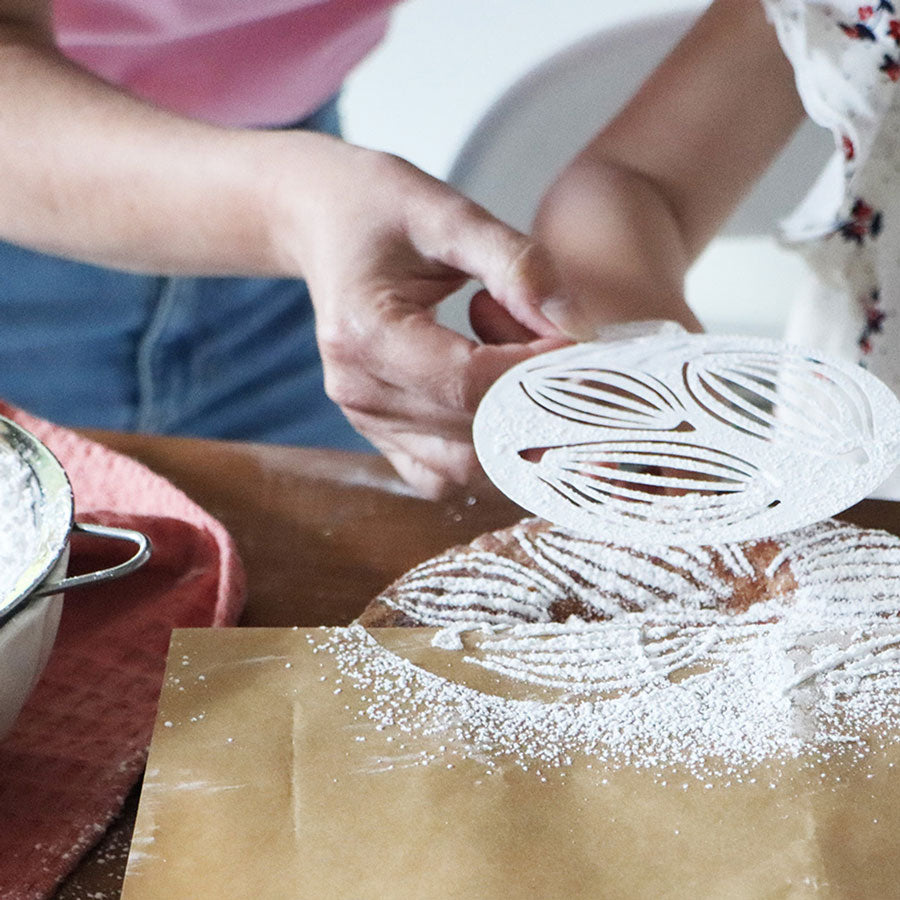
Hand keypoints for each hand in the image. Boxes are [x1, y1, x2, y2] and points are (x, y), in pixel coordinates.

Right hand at [284, 141, 570, 498]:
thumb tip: (576, 327)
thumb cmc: (381, 208)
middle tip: (562, 353)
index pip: (471, 384)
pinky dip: (486, 452)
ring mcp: (365, 419)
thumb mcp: (451, 213)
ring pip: (467, 466)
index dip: (538, 374)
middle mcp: (359, 390)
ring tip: (519, 362)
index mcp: (367, 333)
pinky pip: (443, 475)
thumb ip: (518, 265)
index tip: (577, 342)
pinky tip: (499, 399)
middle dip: (537, 403)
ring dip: (517, 431)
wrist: (323, 222)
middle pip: (474, 433)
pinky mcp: (379, 432)